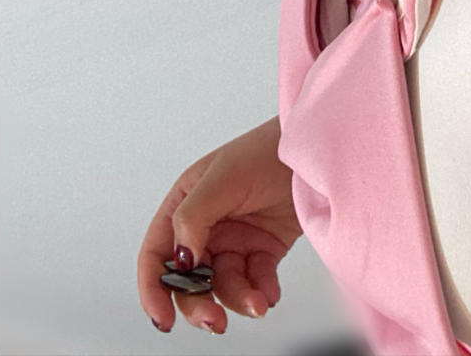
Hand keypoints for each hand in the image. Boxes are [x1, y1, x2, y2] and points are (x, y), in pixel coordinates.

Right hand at [137, 114, 302, 334]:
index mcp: (185, 205)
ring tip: (258, 302)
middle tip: (215, 321)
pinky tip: (270, 293)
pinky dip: (261, 292)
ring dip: (238, 299)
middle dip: (199, 303)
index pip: (157, 254)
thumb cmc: (266, 150)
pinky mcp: (264, 249)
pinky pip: (256, 282)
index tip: (163, 319)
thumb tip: (180, 260)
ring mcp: (236, 239)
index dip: (154, 289)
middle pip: (189, 280)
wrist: (316, 151)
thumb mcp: (223, 178)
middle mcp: (207, 226)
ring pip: (224, 285)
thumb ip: (193, 218)